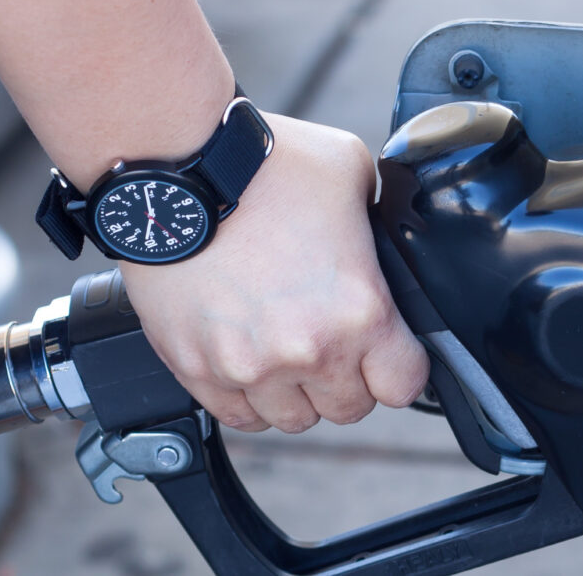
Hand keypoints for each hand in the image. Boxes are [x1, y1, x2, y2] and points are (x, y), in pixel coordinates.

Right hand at [118, 112, 428, 432]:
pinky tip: (251, 361)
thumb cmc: (263, 163)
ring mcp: (248, 365)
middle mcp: (308, 349)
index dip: (401, 366)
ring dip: (297, 392)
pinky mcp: (196, 368)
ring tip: (287, 350)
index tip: (389, 352)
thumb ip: (376, 217)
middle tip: (332, 340)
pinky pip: (236, 416)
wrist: (178, 167)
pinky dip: (248, 397)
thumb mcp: (352, 173)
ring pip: (293, 419)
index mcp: (360, 309)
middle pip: (349, 408)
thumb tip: (378, 234)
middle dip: (348, 379)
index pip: (404, 385)